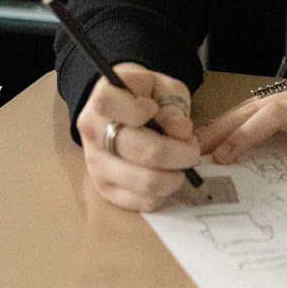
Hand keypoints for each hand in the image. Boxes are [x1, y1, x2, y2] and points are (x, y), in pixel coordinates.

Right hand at [77, 63, 199, 211]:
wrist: (119, 113)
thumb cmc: (143, 96)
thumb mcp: (161, 86)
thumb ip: (172, 103)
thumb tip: (180, 130)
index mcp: (102, 99)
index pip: (108, 104)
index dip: (138, 109)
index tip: (153, 109)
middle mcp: (93, 134)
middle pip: (145, 151)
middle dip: (181, 153)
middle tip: (193, 147)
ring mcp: (96, 165)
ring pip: (146, 181)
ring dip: (175, 175)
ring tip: (182, 162)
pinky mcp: (105, 189)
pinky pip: (141, 201)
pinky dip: (163, 192)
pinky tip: (167, 175)